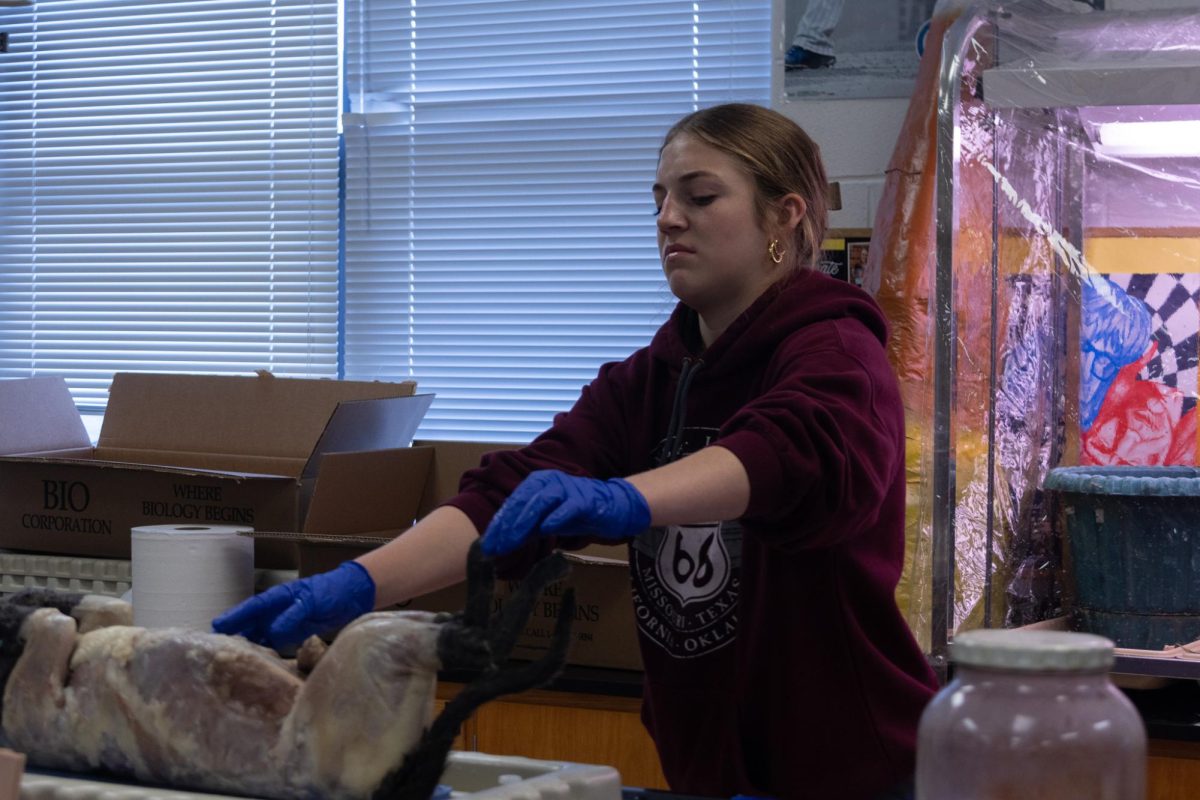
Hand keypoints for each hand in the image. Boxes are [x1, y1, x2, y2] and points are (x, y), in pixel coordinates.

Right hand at [211, 561, 375, 650]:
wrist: (354, 594)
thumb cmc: (332, 591)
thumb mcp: (311, 601)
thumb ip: (292, 615)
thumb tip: (272, 633)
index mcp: (278, 598)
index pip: (251, 609)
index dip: (234, 618)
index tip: (216, 628)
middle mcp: (277, 611)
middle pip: (251, 624)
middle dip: (235, 635)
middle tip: (216, 652)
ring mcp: (286, 623)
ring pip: (261, 636)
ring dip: (250, 647)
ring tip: (232, 663)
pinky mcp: (296, 635)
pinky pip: (277, 645)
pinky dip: (268, 653)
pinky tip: (259, 665)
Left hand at [480, 470, 649, 556]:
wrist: (614, 506)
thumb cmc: (576, 513)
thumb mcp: (547, 521)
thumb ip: (526, 529)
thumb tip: (500, 545)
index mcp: (537, 483)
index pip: (512, 503)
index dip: (498, 524)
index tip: (486, 545)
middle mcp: (549, 481)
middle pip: (522, 501)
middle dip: (506, 525)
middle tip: (494, 547)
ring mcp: (568, 489)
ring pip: (541, 502)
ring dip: (524, 522)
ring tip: (512, 540)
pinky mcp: (585, 500)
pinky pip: (568, 508)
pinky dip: (556, 517)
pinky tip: (546, 530)